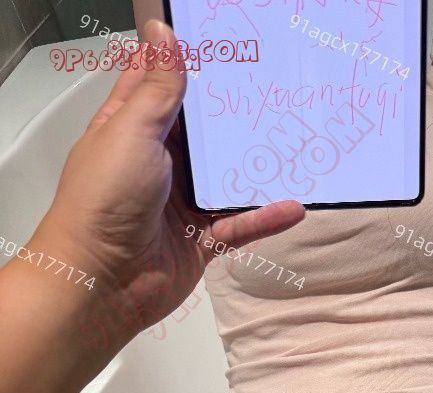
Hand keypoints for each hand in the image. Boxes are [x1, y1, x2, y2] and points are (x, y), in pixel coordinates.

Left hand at [39, 19, 304, 351]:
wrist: (102, 282)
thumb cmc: (104, 201)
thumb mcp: (131, 130)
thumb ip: (156, 87)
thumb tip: (164, 33)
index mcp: (131, 129)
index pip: (159, 85)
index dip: (187, 64)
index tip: (223, 47)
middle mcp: (158, 164)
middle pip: (203, 133)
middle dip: (233, 114)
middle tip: (273, 88)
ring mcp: (181, 203)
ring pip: (227, 179)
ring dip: (255, 166)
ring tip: (293, 142)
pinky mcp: (201, 239)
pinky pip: (240, 225)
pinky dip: (264, 218)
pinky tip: (292, 207)